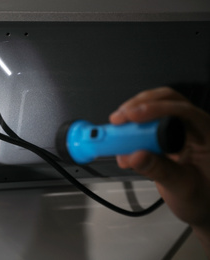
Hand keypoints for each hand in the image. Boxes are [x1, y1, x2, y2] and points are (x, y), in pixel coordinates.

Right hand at [109, 87, 209, 254]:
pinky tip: (120, 145)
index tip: (132, 116)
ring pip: (154, 109)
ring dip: (132, 117)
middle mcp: (193, 127)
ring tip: (115, 130)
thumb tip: (135, 155)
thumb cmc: (202, 199)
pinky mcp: (163, 138)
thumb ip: (160, 171)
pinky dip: (129, 132)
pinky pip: (145, 126)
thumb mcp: (183, 188)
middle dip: (139, 105)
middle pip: (166, 100)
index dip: (156, 109)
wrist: (201, 208)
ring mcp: (178, 131)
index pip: (182, 110)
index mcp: (207, 134)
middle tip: (119, 118)